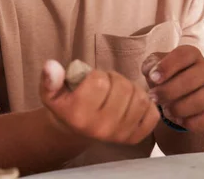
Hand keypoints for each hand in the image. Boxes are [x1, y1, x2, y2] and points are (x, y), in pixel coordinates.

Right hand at [40, 60, 159, 144]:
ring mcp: (119, 135)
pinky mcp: (135, 138)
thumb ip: (50, 79)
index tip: (91, 80)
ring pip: (140, 98)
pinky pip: (152, 114)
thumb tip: (51, 65)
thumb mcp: (52, 92)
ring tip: (119, 91)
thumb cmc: (67, 105)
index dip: (97, 74)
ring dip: (132, 88)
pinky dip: (147, 104)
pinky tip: (133, 103)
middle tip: (107, 84)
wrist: (75, 130)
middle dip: (115, 79)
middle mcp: (100, 128)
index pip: (99, 81)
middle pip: (123, 88)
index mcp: (79, 115)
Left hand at [142, 45, 203, 132]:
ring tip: (165, 110)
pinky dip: (189, 122)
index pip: (183, 55)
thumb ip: (151, 66)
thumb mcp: (154, 66)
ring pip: (199, 101)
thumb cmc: (165, 76)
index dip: (167, 66)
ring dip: (178, 108)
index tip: (153, 78)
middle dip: (168, 91)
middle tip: (153, 98)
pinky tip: (177, 119)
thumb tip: (153, 74)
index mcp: (192, 54)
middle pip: (191, 79)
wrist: (179, 93)